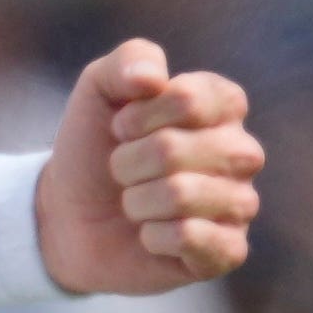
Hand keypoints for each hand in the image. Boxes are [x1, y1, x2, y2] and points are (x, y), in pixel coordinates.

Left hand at [40, 40, 260, 294]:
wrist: (71, 214)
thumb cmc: (95, 146)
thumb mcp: (99, 89)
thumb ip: (129, 61)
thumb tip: (153, 79)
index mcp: (223, 106)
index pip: (189, 99)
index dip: (141, 115)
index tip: (121, 126)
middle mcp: (241, 153)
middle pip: (176, 150)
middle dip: (129, 161)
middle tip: (122, 170)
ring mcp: (239, 203)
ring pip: (182, 195)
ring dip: (136, 200)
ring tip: (134, 203)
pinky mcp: (228, 251)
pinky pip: (193, 239)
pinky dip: (153, 236)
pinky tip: (150, 236)